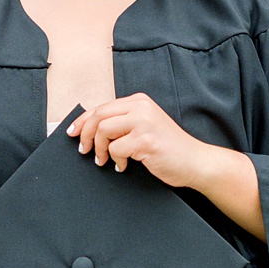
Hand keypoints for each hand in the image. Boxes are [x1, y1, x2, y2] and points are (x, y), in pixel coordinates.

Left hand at [69, 92, 265, 236]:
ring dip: (99, 149)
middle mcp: (141, 107)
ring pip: (103, 131)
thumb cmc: (168, 148)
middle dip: (85, 135)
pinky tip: (123, 166)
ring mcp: (144, 122)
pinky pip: (116, 149)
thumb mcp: (143, 127)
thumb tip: (88, 128)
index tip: (72, 132)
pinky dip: (115, 160)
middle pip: (98, 116)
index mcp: (139, 101)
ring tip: (105, 160)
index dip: (82, 121)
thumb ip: (122, 123)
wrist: (196, 162)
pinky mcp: (145, 139)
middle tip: (83, 150)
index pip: (101, 107)